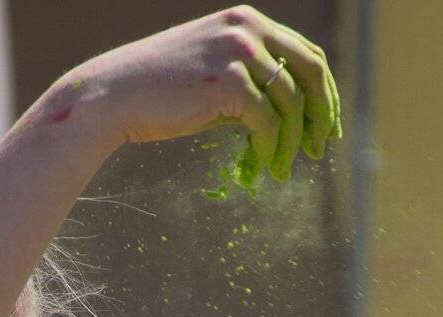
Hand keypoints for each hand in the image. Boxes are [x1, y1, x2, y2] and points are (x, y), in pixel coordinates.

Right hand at [59, 8, 339, 183]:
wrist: (116, 96)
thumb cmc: (160, 92)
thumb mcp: (212, 73)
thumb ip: (249, 83)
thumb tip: (288, 117)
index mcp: (246, 22)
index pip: (306, 53)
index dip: (324, 92)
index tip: (326, 125)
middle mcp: (247, 29)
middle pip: (311, 71)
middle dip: (322, 114)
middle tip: (320, 148)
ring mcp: (239, 52)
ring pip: (291, 103)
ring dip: (291, 142)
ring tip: (282, 169)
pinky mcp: (228, 82)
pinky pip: (267, 122)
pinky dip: (270, 148)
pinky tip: (261, 166)